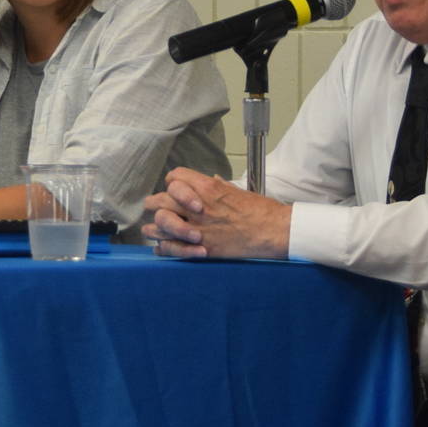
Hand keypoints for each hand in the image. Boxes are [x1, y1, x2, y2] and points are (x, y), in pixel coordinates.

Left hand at [141, 168, 292, 260]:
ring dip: (155, 227)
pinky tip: (161, 247)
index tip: (173, 190)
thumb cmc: (261, 211)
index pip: (174, 177)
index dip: (172, 183)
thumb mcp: (238, 190)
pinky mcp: (200, 249)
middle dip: (156, 204)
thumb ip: (219, 186)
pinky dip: (162, 248)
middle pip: (160, 200)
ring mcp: (197, 228)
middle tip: (156, 208)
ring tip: (153, 229)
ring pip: (159, 224)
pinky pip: (169, 248)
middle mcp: (197, 206)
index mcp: (207, 188)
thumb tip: (211, 181)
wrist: (273, 232)